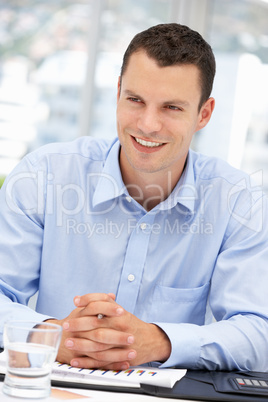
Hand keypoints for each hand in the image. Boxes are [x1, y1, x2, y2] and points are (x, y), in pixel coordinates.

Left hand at [47, 293, 170, 369]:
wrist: (151, 341)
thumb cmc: (130, 324)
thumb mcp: (119, 310)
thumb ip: (100, 303)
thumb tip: (78, 299)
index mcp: (120, 313)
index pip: (102, 304)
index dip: (88, 301)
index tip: (75, 302)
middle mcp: (120, 326)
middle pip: (97, 325)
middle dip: (79, 325)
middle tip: (66, 325)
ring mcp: (120, 343)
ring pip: (98, 345)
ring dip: (81, 344)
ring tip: (68, 342)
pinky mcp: (119, 358)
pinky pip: (100, 361)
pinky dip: (86, 362)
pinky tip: (75, 360)